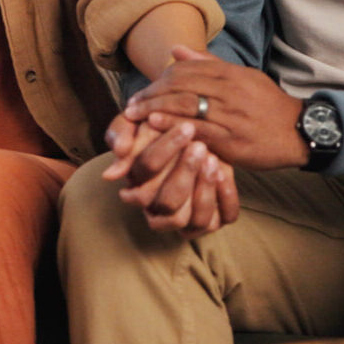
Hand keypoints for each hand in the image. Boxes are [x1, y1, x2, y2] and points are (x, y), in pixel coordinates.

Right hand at [106, 119, 239, 236]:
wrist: (189, 140)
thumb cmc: (157, 130)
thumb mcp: (135, 122)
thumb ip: (121, 132)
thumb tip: (118, 156)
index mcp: (135, 188)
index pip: (145, 175)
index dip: (164, 151)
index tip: (185, 128)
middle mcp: (158, 210)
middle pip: (167, 203)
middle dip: (185, 172)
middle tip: (200, 145)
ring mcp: (186, 218)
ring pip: (194, 220)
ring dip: (205, 189)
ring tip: (212, 159)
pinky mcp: (211, 219)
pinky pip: (221, 219)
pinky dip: (225, 198)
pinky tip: (224, 173)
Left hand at [126, 45, 307, 169]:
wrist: (300, 131)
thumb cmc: (267, 104)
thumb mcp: (243, 77)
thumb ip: (208, 64)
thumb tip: (175, 50)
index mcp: (230, 74)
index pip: (186, 70)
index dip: (160, 79)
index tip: (143, 90)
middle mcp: (229, 91)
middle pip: (180, 86)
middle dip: (151, 94)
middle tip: (131, 105)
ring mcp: (231, 115)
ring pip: (185, 106)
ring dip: (155, 108)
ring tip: (135, 114)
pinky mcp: (233, 140)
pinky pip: (198, 129)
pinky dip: (174, 125)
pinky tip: (156, 125)